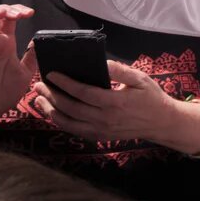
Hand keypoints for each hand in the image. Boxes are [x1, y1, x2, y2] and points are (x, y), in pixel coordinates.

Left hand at [33, 60, 176, 141]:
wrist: (161, 123)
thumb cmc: (151, 97)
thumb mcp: (140, 79)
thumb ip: (120, 71)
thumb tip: (101, 63)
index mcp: (114, 102)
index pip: (82, 92)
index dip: (64, 83)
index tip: (51, 74)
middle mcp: (104, 119)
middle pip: (70, 107)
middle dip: (51, 95)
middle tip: (38, 85)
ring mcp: (100, 130)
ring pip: (68, 122)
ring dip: (50, 110)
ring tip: (38, 99)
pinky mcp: (99, 137)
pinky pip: (74, 131)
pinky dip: (60, 122)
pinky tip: (53, 113)